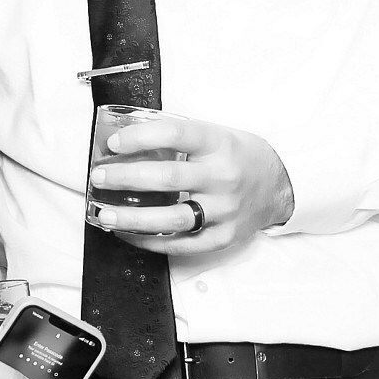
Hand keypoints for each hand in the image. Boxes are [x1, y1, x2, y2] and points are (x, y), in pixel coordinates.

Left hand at [89, 116, 294, 254]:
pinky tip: (128, 234)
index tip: (115, 143)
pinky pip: (182, 244)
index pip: (176, 135)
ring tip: (105, 213)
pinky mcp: (224, 237)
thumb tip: (125, 139)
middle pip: (168, 178)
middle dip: (126, 177)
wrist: (279, 185)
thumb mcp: (215, 134)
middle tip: (99, 177)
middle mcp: (223, 177)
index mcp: (219, 144)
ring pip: (172, 218)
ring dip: (132, 217)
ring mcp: (225, 210)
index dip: (141, 137)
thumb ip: (177, 137)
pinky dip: (151, 241)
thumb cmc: (237, 156)